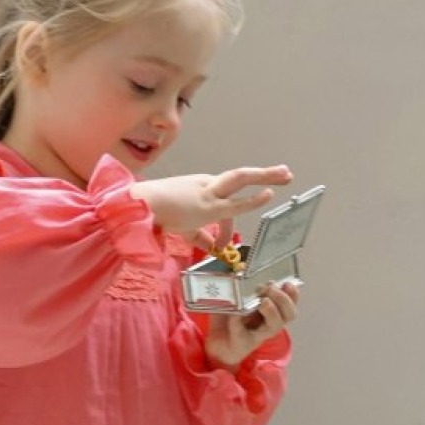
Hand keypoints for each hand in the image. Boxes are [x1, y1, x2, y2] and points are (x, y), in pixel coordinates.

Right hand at [135, 166, 292, 248]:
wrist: (139, 209)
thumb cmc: (153, 215)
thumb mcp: (181, 228)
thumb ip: (200, 238)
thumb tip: (212, 250)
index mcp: (199, 189)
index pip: (223, 202)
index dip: (227, 226)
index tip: (224, 245)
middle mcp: (206, 186)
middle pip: (239, 177)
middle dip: (263, 175)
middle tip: (285, 173)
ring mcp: (207, 193)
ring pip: (241, 178)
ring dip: (265, 175)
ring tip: (286, 174)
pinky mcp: (207, 205)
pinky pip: (235, 201)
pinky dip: (253, 199)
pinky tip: (269, 194)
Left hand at [204, 281, 300, 369]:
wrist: (217, 343)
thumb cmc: (229, 318)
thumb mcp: (234, 296)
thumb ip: (236, 281)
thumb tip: (228, 258)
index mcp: (273, 310)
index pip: (292, 301)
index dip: (294, 293)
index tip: (288, 283)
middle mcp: (271, 323)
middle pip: (290, 314)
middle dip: (284, 299)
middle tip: (271, 289)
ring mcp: (259, 334)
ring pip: (275, 325)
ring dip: (272, 311)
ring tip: (263, 302)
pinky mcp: (244, 343)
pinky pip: (243, 333)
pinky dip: (238, 322)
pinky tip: (234, 315)